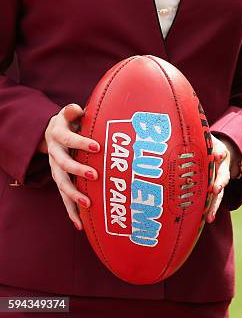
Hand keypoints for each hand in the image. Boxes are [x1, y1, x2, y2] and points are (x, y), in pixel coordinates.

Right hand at [42, 104, 99, 229]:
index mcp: (58, 137)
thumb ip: (72, 112)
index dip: (82, 143)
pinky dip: (71, 212)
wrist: (52, 134)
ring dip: (74, 196)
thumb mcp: (69, 115)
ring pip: (62, 186)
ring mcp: (56, 171)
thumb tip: (77, 109)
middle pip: (63, 166)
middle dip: (78, 171)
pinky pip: (64, 200)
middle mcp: (55, 156)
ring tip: (87, 205)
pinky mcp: (60, 183)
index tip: (97, 146)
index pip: (70, 140)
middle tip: (95, 174)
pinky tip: (80, 225)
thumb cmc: (69, 124)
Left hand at [205, 134, 241, 222]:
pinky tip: (205, 220)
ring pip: (218, 195)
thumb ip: (204, 141)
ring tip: (210, 218)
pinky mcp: (213, 192)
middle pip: (222, 177)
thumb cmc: (207, 147)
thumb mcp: (207, 141)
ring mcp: (218, 182)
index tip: (219, 156)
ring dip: (214, 205)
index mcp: (218, 155)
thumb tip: (203, 140)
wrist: (217, 155)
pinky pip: (211, 202)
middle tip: (216, 189)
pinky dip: (209, 210)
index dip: (219, 154)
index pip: (220, 153)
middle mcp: (221, 170)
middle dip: (220, 184)